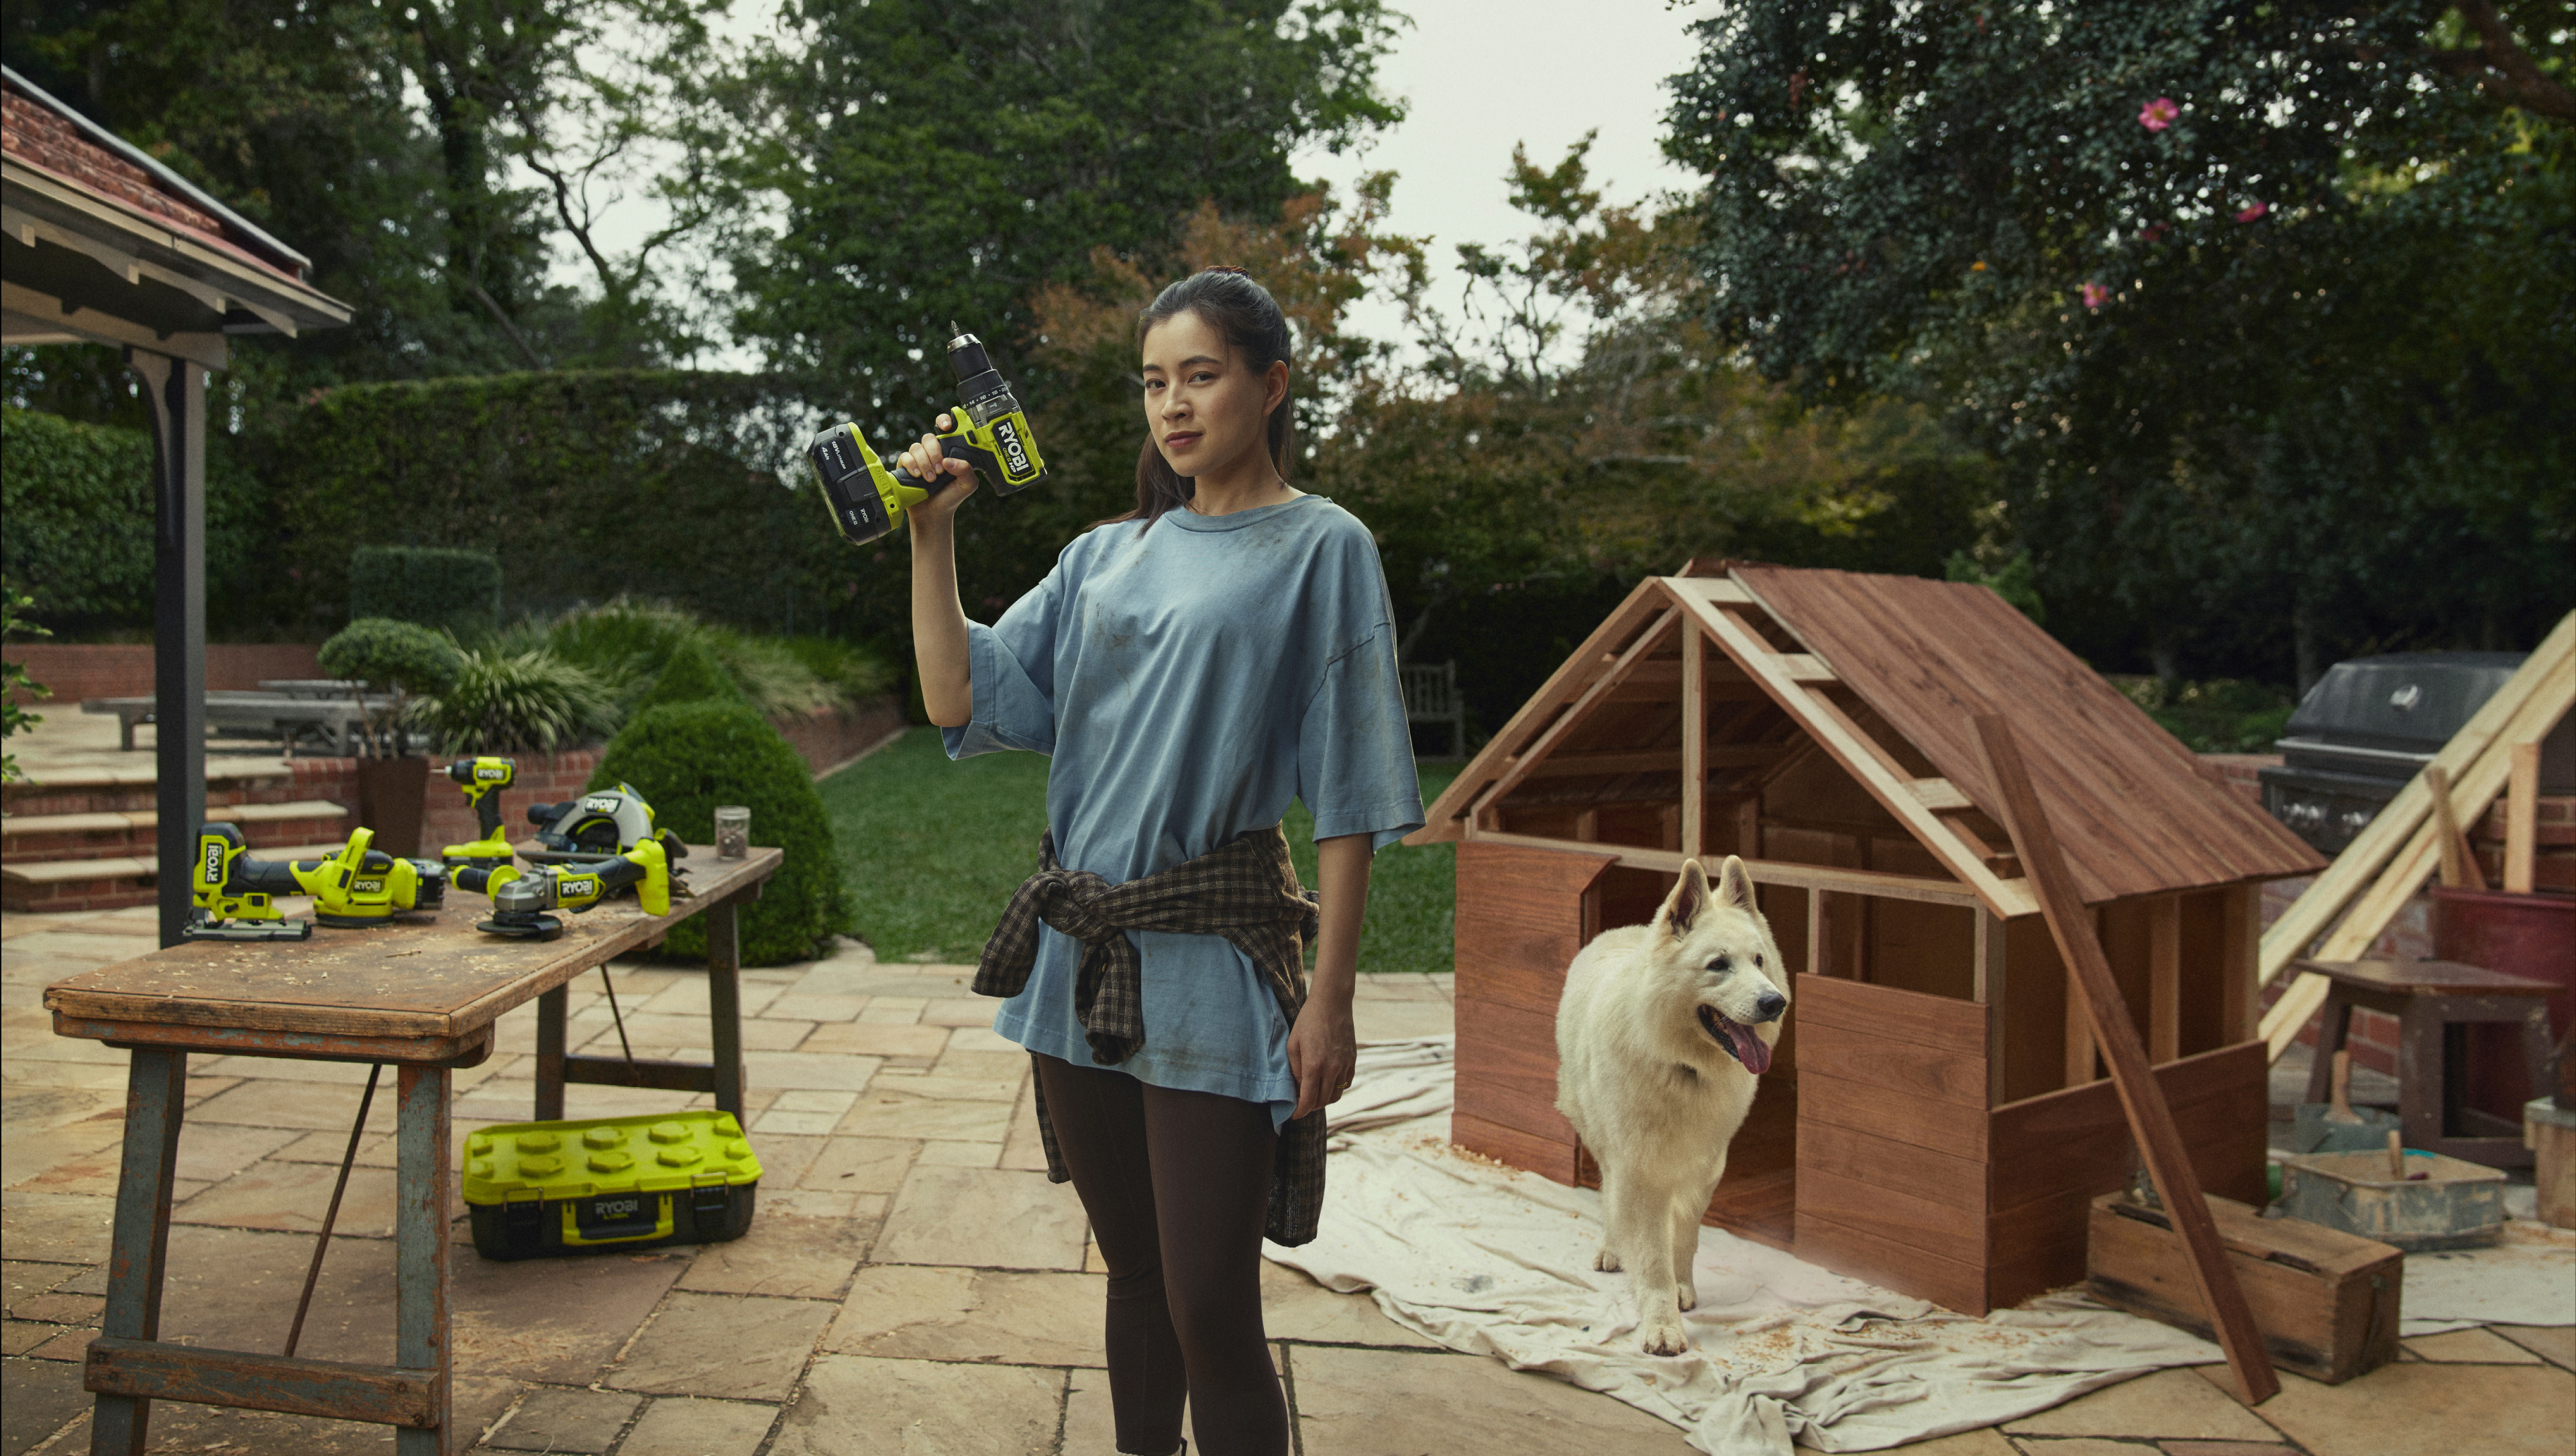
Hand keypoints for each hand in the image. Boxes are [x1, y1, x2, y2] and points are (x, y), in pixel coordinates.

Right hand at [896, 413, 978, 522]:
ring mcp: (919, 458)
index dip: (944, 420)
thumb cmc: (951, 496)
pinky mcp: (906, 466)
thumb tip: (949, 461)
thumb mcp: (967, 485)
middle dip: (934, 453)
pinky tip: (918, 476)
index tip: (947, 427)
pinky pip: (905, 456)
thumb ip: (966, 470)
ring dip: (924, 463)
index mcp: (949, 450)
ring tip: (931, 479)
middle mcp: (933, 451)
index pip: (946, 427)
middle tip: (940, 470)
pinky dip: (912, 465)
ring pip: (917, 447)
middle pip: (929, 437)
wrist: (934, 514)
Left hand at [1286, 994, 1355, 1120]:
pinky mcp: (1352, 1061)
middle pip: (1322, 1101)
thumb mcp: (1293, 1044)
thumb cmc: (1308, 1021)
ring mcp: (1345, 1065)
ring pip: (1336, 1095)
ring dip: (1324, 1100)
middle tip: (1301, 1104)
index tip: (1294, 1115)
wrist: (1333, 1003)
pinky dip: (1336, 1089)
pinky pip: (1345, 1084)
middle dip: (1310, 1107)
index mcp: (1314, 1065)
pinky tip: (1327, 1083)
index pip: (1308, 1100)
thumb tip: (1297, 1089)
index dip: (1300, 1112)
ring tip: (1313, 1095)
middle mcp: (1332, 1069)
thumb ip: (1294, 1070)